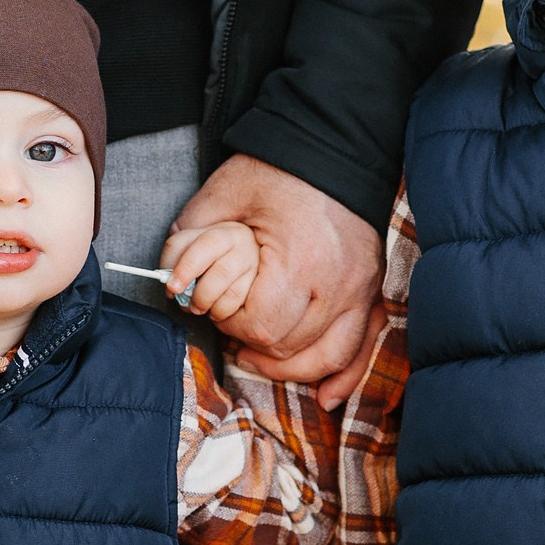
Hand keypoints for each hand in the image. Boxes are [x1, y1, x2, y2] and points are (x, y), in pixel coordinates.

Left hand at [168, 155, 382, 408]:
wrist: (332, 147)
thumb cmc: (275, 170)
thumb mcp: (221, 195)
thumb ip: (189, 240)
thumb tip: (172, 281)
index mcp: (300, 260)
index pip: (260, 326)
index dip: (230, 324)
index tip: (216, 307)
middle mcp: (338, 283)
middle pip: (290, 346)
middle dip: (254, 344)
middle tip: (232, 326)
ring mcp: (362, 288)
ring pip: (326, 356)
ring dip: (289, 367)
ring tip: (257, 358)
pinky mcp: (372, 289)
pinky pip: (363, 346)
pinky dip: (345, 376)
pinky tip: (326, 397)